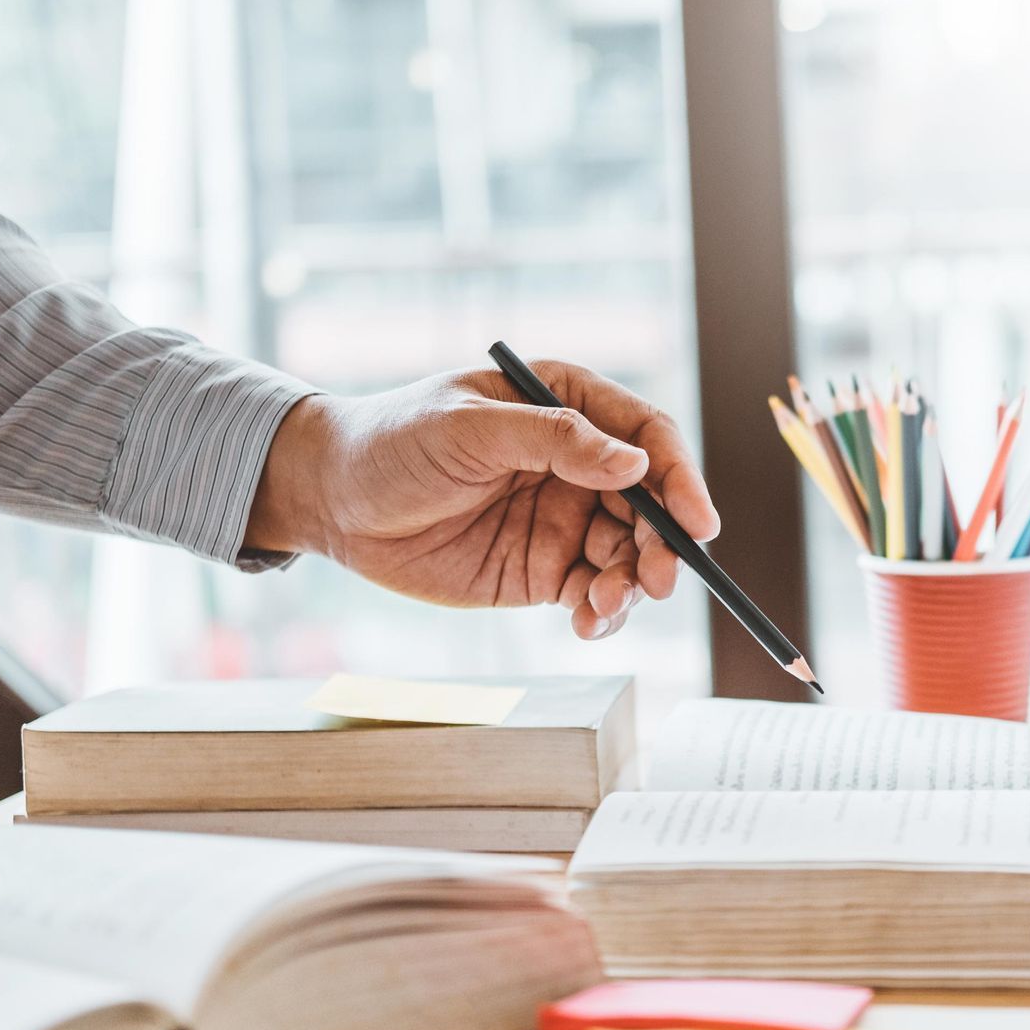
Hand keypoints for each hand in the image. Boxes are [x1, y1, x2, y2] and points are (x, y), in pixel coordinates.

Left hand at [246, 362, 719, 639]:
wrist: (333, 499)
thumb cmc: (393, 441)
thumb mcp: (468, 427)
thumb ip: (554, 440)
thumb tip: (635, 463)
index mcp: (567, 404)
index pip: (646, 437)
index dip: (680, 478)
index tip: (697, 523)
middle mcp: (577, 461)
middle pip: (650, 504)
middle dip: (663, 544)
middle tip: (658, 581)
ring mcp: (564, 517)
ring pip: (628, 555)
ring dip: (632, 585)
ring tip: (600, 607)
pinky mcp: (542, 569)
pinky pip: (592, 593)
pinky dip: (602, 613)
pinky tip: (586, 624)